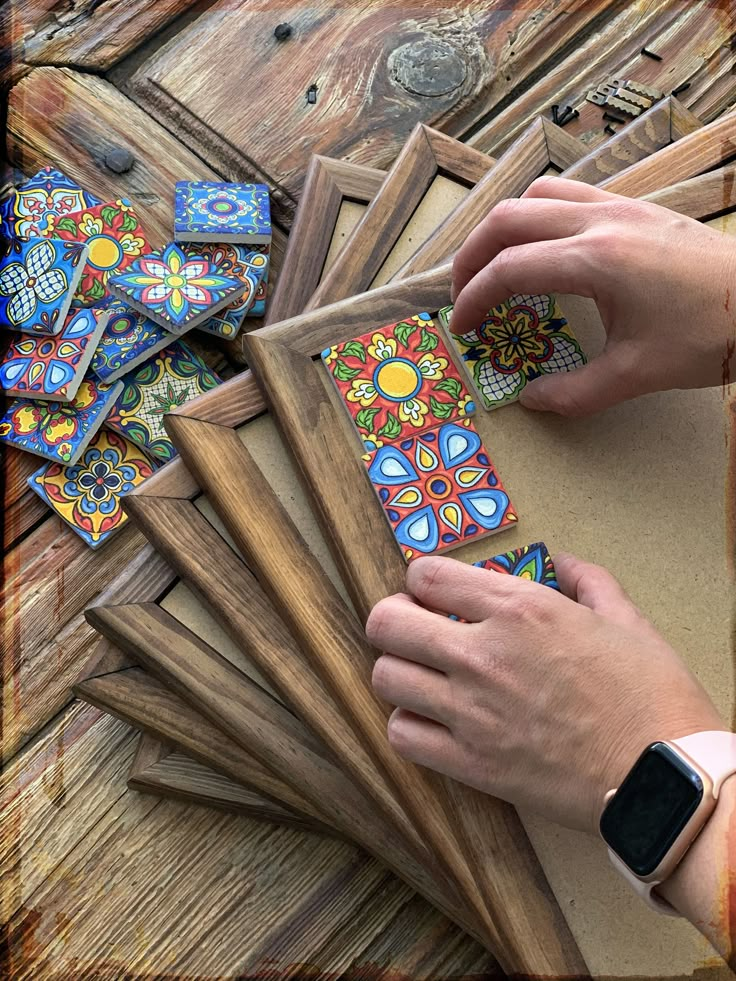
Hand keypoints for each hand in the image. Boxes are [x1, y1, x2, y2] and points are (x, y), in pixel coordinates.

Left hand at [367, 553, 723, 831]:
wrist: (664, 777)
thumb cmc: (651, 696)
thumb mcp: (626, 619)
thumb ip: (588, 581)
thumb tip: (565, 561)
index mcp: (520, 610)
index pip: (425, 574)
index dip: (421, 580)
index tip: (433, 594)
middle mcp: (484, 654)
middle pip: (385, 622)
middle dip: (393, 620)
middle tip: (413, 630)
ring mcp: (471, 711)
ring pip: (386, 677)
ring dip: (400, 672)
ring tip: (424, 677)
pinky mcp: (471, 764)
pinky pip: (402, 736)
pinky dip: (409, 725)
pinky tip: (433, 722)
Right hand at [449, 176, 735, 415]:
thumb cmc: (708, 336)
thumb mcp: (636, 374)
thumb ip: (574, 392)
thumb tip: (532, 399)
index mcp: (595, 260)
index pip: (509, 269)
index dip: (473, 299)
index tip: (462, 328)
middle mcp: (601, 221)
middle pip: (508, 218)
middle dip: (472, 257)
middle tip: (464, 296)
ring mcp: (621, 206)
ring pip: (537, 194)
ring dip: (504, 228)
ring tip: (497, 266)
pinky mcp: (638, 207)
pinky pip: (570, 194)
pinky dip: (540, 216)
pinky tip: (547, 249)